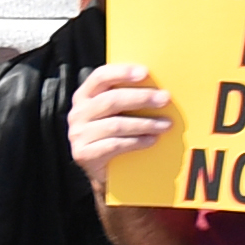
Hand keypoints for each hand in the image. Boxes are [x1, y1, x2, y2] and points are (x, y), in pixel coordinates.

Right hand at [65, 64, 172, 185]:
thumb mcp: (117, 112)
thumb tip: (157, 86)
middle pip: (111, 100)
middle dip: (141, 98)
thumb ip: (127, 97)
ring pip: (116, 125)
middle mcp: (78, 113)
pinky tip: (152, 140)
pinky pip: (114, 145)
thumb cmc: (115, 135)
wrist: (105, 171)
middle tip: (164, 99)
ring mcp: (78, 134)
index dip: (122, 72)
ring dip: (145, 123)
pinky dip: (136, 142)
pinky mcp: (84, 154)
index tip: (145, 72)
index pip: (100, 77)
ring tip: (165, 124)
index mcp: (85, 96)